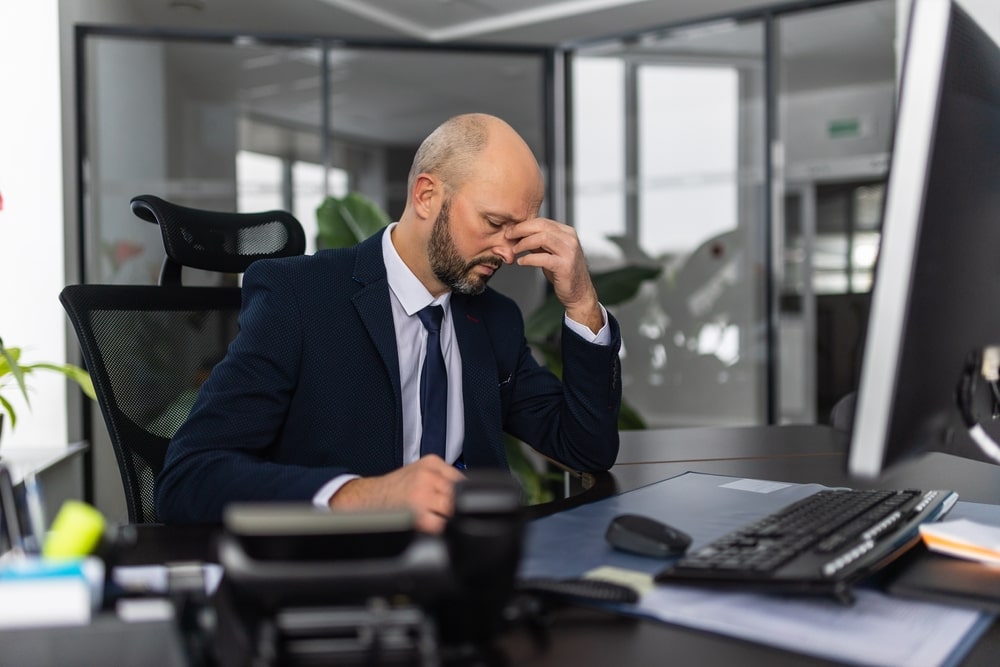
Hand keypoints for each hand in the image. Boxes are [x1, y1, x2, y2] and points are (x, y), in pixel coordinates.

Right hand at [329, 455, 465, 532]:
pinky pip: (440, 525)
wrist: (366, 498)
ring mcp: (422, 495)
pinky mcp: (417, 515)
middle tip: (438, 511)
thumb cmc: (393, 488)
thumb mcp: (420, 472)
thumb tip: (465, 493)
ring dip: (445, 517)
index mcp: (431, 463)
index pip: (462, 480)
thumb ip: (442, 478)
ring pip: (452, 510)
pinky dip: (437, 528)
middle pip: (459, 496)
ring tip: (430, 518)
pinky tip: (425, 525)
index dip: (461, 495)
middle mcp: (428, 476)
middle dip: (453, 506)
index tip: (454, 503)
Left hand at [506, 218, 602, 332]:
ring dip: (524, 243)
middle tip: (508, 235)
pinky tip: (521, 262)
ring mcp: (569, 252)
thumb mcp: (551, 253)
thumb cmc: (564, 273)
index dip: (524, 224)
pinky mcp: (565, 266)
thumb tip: (519, 234)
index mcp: (567, 233)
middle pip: (542, 226)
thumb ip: (539, 243)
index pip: (543, 221)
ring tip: (515, 249)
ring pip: (542, 238)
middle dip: (521, 229)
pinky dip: (529, 259)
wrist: (579, 292)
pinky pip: (543, 258)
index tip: (511, 230)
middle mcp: (570, 239)